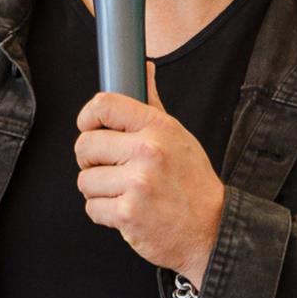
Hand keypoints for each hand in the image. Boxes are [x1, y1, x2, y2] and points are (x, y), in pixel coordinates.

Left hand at [74, 61, 225, 286]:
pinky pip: (91, 208)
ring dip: (99, 190)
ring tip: (124, 193)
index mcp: (158, 127)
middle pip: (85, 144)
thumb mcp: (178, 136)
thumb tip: (144, 68)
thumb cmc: (192, 182)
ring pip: (84, 180)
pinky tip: (127, 211)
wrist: (212, 230)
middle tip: (110, 169)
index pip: (104, 104)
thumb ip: (153, 104)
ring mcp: (137, 183)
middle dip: (90, 160)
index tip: (90, 127)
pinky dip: (104, 213)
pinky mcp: (128, 214)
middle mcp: (147, 151)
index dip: (88, 117)